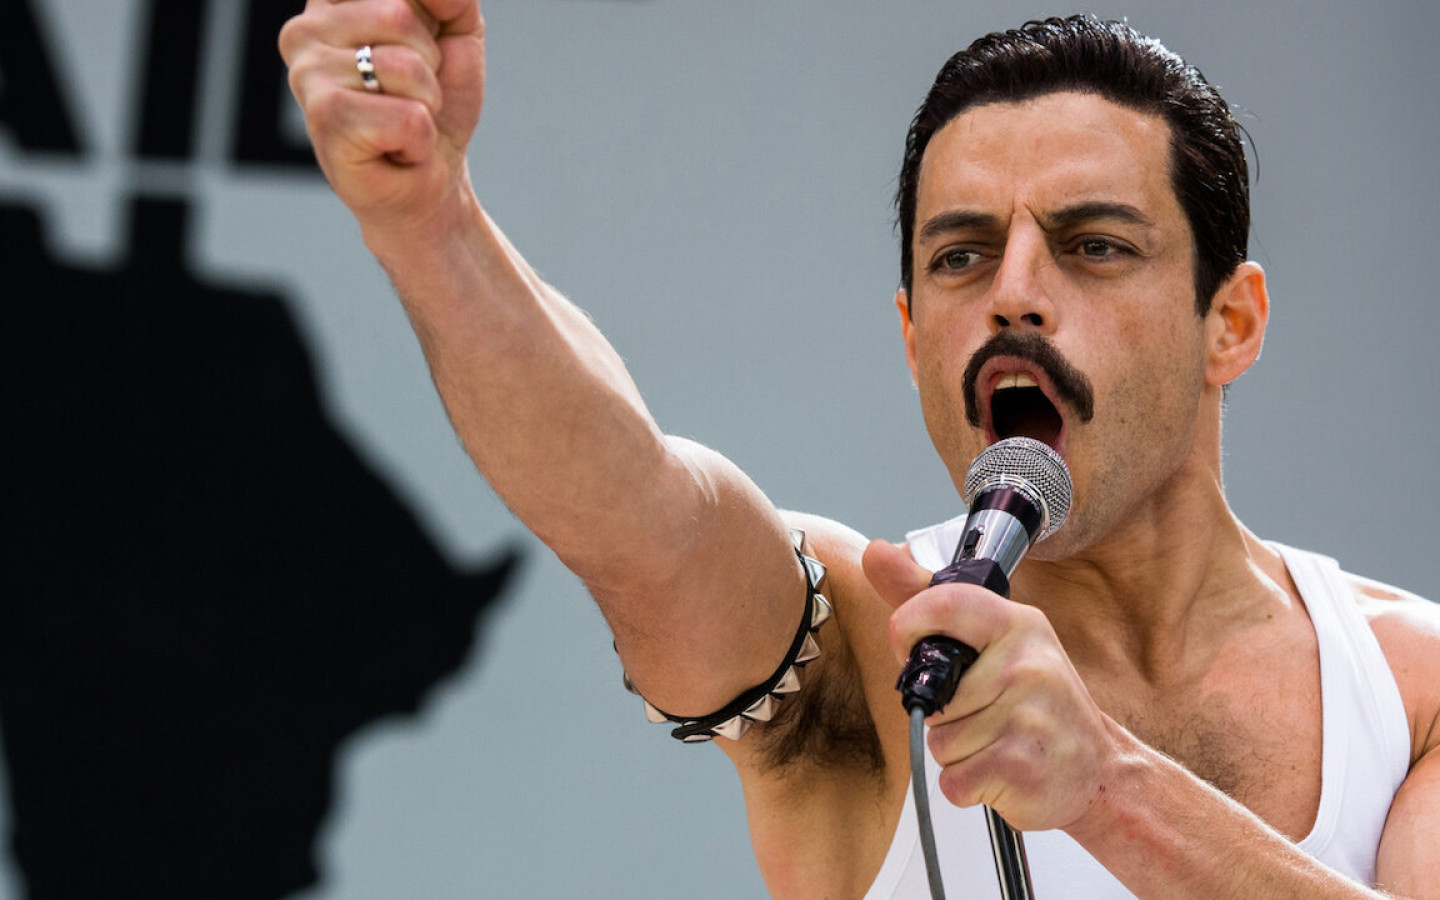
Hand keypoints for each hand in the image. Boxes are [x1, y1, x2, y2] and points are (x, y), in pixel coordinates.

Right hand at [279, 0, 484, 229]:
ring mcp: (308, 73)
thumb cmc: (435, 105)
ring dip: (426, 102)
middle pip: (400, 14)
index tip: (425, 47)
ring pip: (405, 66)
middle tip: (413, 95)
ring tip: (404, 121)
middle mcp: (306, 29)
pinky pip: (408, 116)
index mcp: (332, 1)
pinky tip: (396, 148)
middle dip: (430, 63)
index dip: (423, 16)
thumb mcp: (456, 34)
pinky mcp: (325, 118)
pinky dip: (420, 139)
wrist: (432, 180)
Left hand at [863, 538, 1116, 831]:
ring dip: (959, 751)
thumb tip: (875, 552)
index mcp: (1017, 624)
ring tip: (999, 741)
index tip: (915, 648)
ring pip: (940, 740)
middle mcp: (1026, 664)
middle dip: (944, 713)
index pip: (942, 604)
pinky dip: (968, 784)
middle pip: (930, 693)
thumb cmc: (1036, 700)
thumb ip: (927, 598)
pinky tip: (1003, 771)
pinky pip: (953, 779)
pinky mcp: (1019, 768)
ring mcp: (1026, 717)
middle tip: (986, 713)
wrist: (1096, 767)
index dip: (909, 629)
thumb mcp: (994, 638)